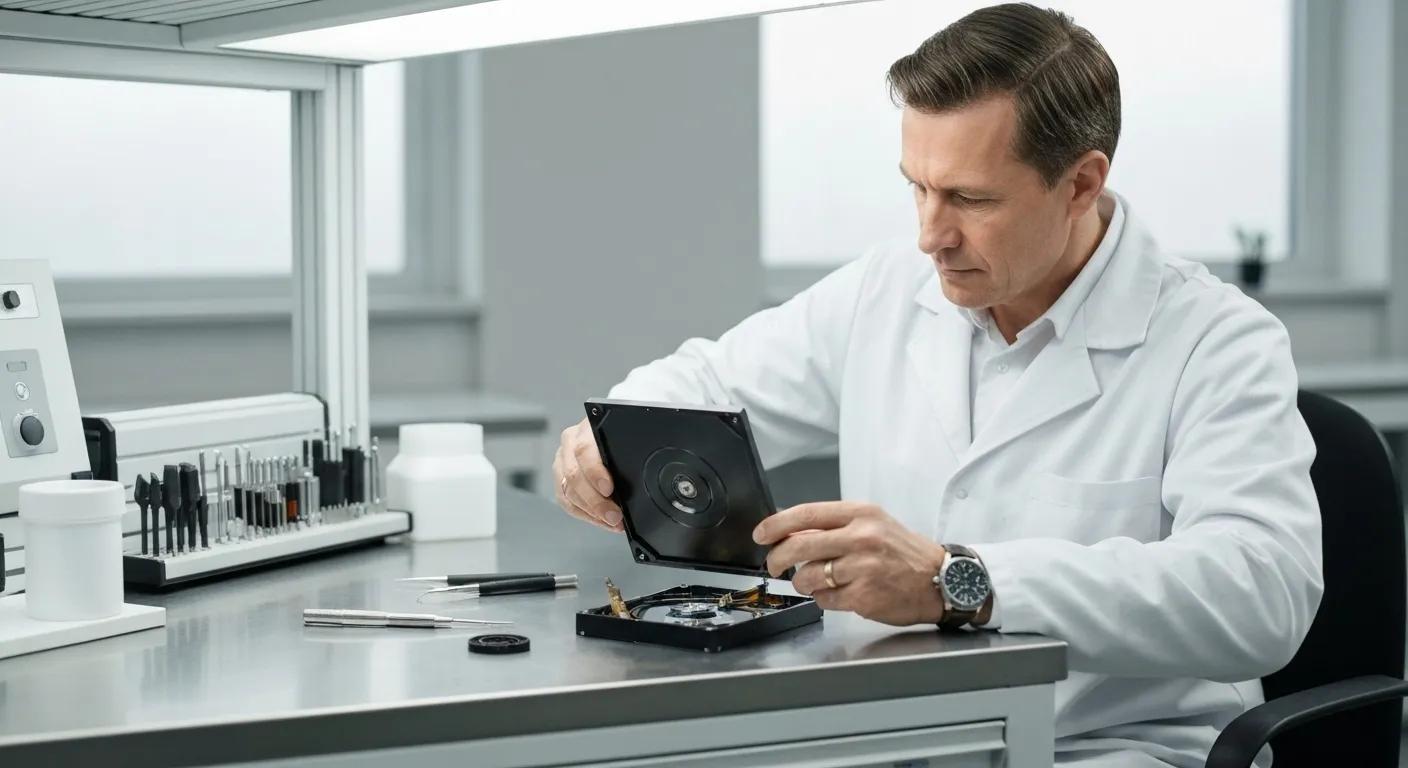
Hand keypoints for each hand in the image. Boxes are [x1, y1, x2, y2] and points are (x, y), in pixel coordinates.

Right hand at [552, 418, 623, 532]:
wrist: (611, 432)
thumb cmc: (622, 436)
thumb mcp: (629, 437)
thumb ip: (628, 453)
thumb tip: (636, 480)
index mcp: (587, 428)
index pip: (584, 450)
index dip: (594, 473)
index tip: (609, 490)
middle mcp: (570, 442)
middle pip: (573, 475)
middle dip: (595, 501)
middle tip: (614, 516)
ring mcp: (562, 460)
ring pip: (567, 491)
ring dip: (590, 512)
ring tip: (611, 522)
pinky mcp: (560, 477)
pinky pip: (566, 501)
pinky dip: (584, 514)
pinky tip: (601, 520)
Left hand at [753, 501, 946, 625]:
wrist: (941, 579)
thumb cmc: (904, 552)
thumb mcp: (873, 524)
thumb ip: (835, 526)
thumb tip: (790, 530)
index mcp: (861, 514)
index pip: (805, 514)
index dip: (775, 525)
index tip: (761, 534)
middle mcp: (861, 538)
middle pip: (798, 546)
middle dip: (777, 559)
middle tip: (774, 565)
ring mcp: (862, 568)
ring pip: (807, 576)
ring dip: (803, 582)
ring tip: (818, 581)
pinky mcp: (863, 596)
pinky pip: (824, 599)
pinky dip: (825, 598)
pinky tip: (841, 593)